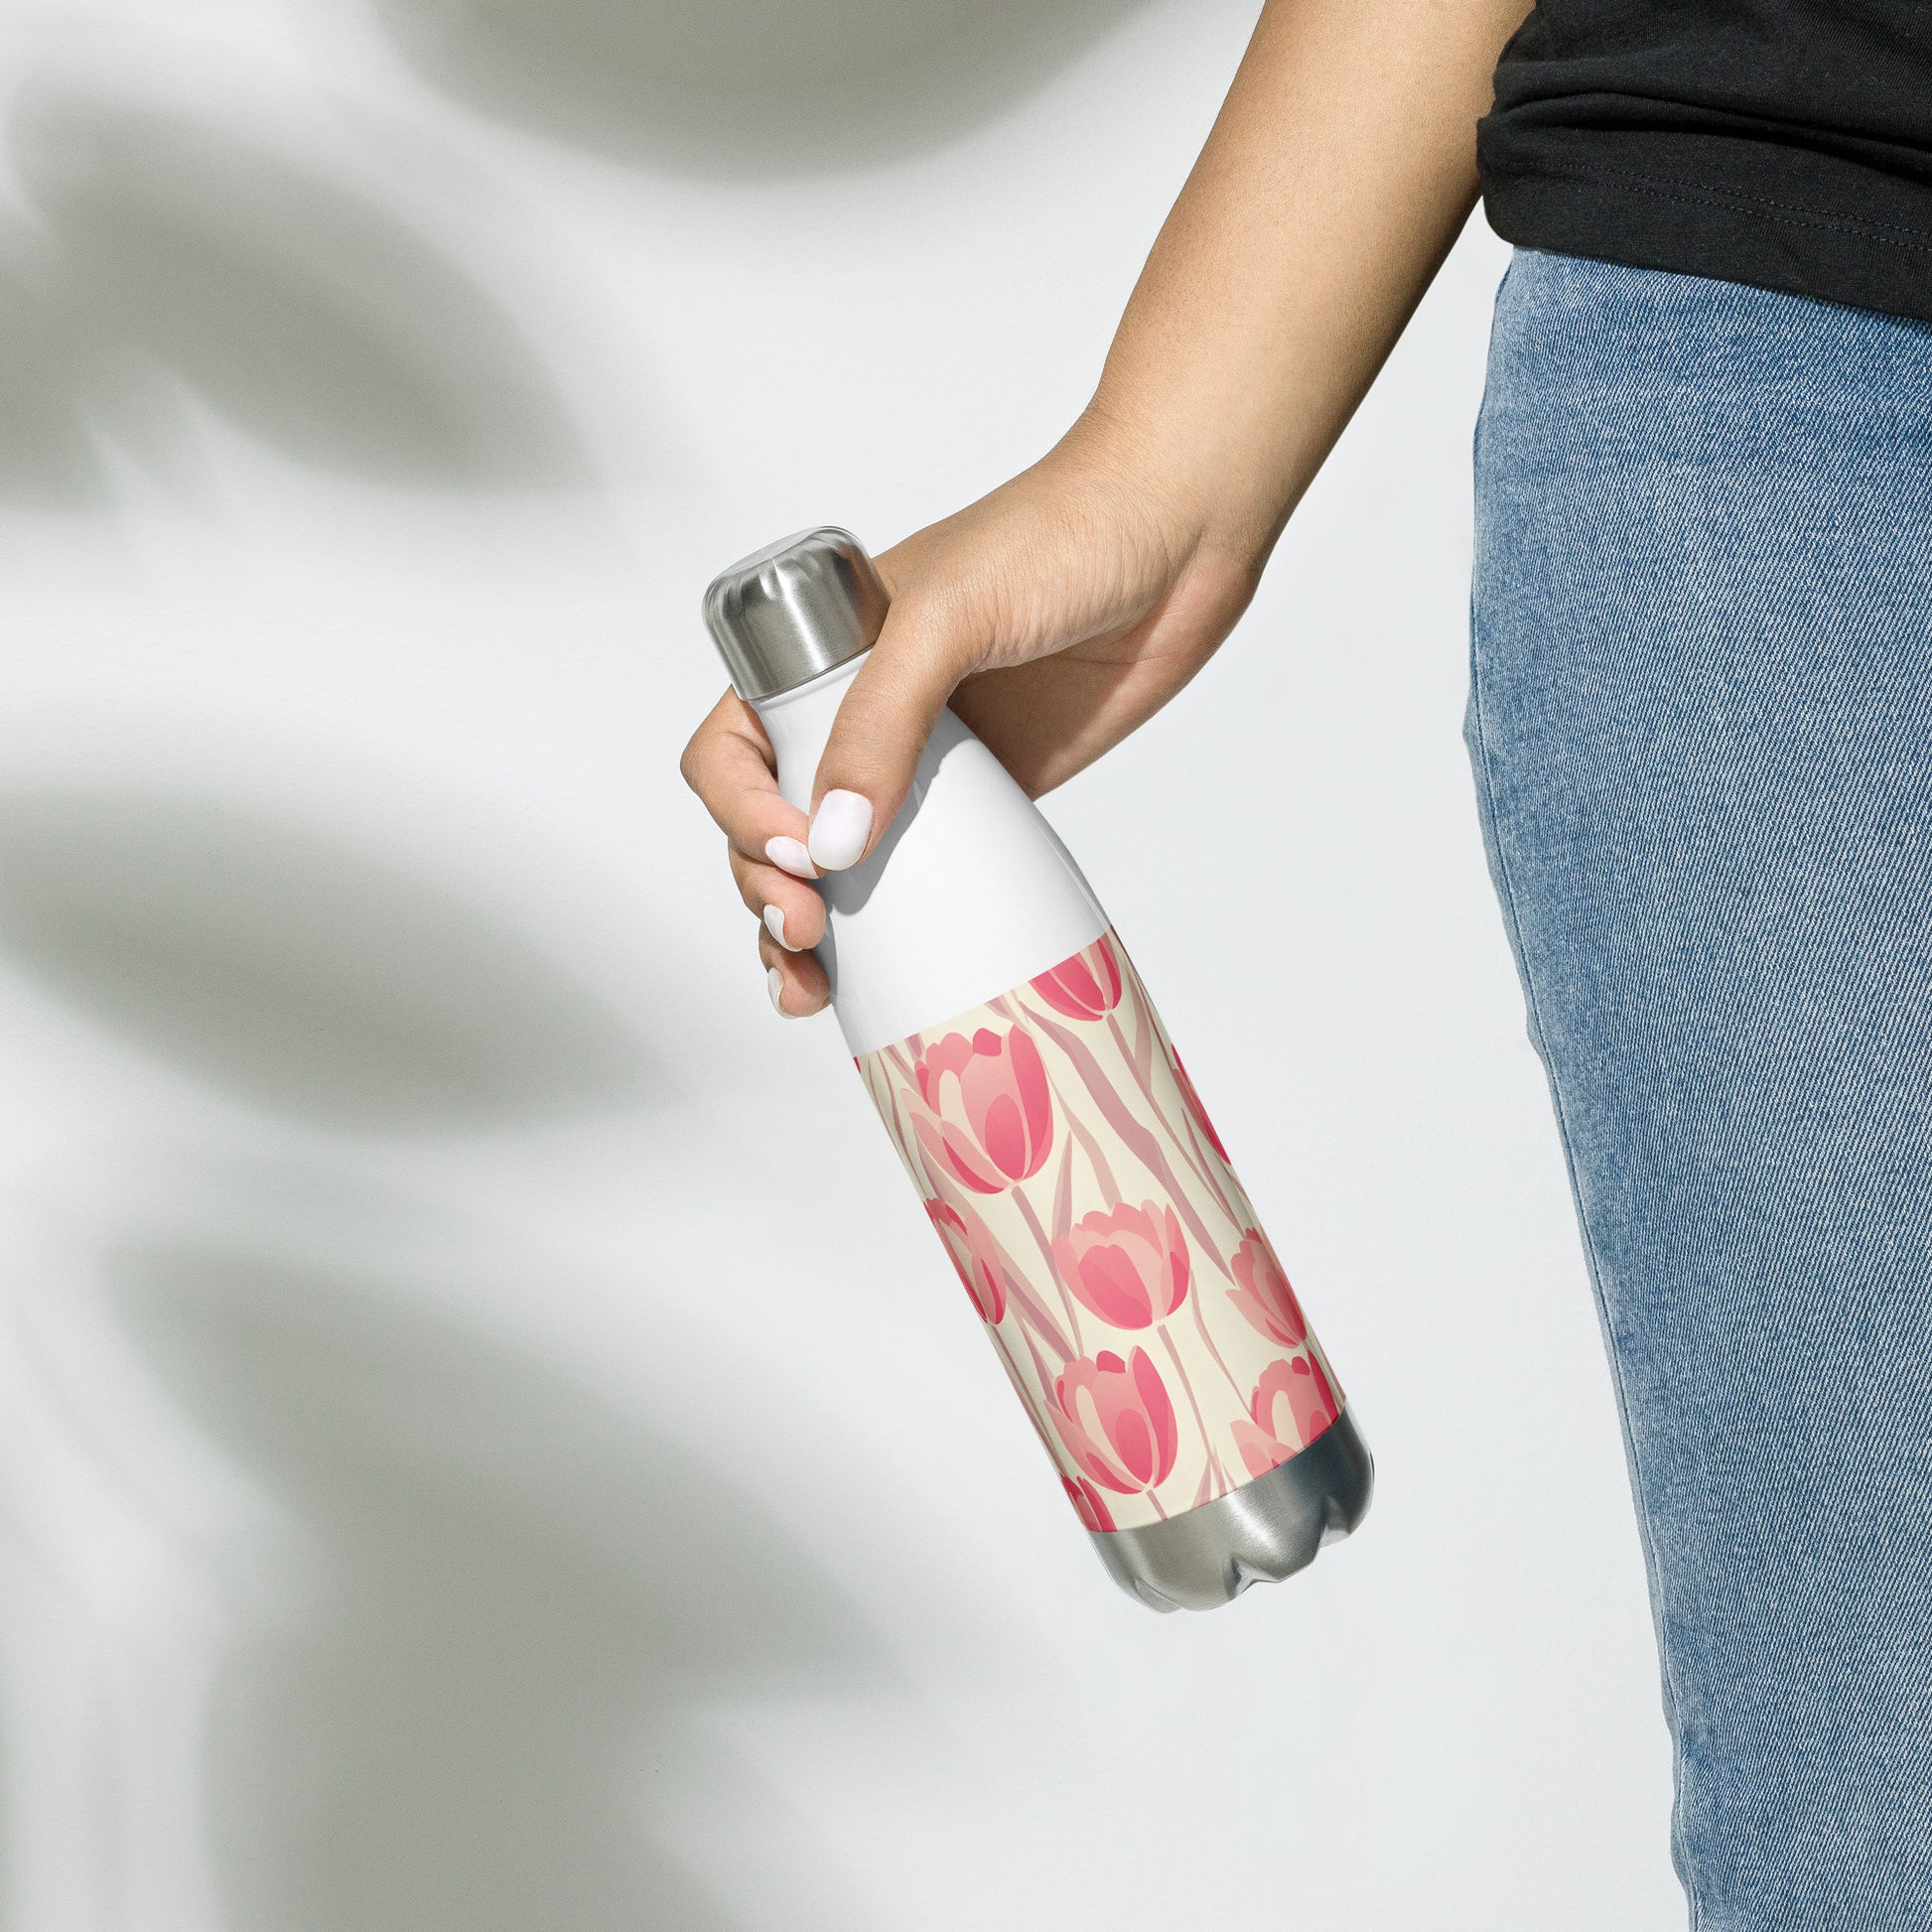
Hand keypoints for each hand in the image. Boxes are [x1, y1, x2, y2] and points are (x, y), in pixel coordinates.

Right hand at [680, 424, 1272, 1017]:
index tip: (799, 853)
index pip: (735, 750)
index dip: (742, 812)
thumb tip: (832, 844)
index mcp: (820, 657)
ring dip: (805, 931)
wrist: (1181, 535)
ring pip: (834, 865)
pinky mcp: (987, 802)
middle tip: (806, 932)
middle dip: (765, 889)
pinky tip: (875, 975)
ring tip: (806, 985)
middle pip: (770, 825)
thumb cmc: (1061, 534)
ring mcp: (921, 765)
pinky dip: (889, 932)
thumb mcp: (950, 616)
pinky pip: (921, 876)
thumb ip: (883, 723)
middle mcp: (858, 715)